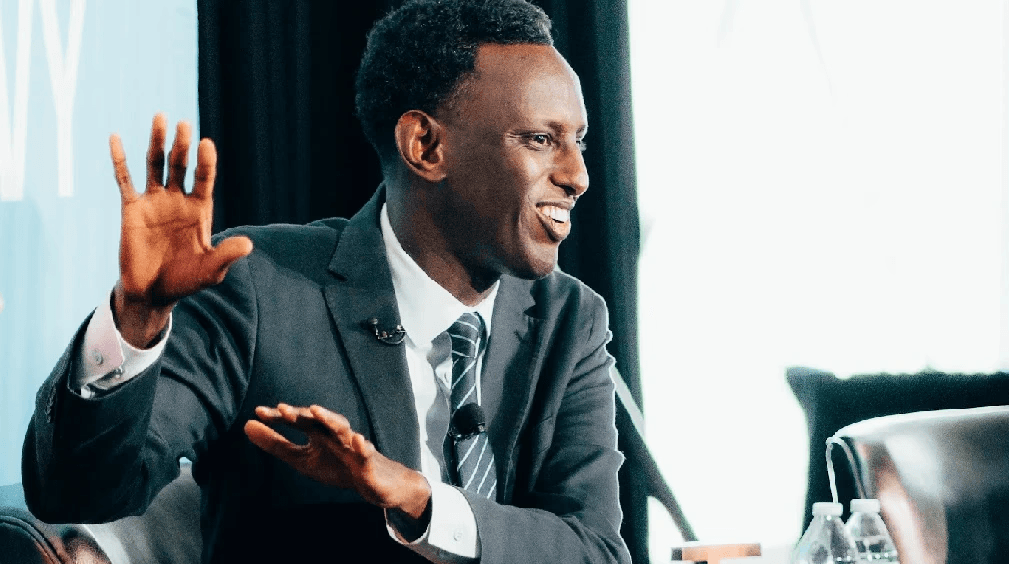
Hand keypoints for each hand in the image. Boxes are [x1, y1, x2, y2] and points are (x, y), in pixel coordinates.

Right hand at [111, 113, 252, 346]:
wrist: (152, 292)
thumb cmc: (185, 281)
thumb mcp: (211, 270)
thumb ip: (226, 255)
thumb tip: (249, 245)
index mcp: (199, 210)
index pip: (204, 179)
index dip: (205, 162)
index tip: (206, 144)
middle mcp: (178, 200)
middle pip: (180, 165)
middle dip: (182, 145)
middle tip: (184, 123)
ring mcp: (154, 202)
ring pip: (155, 165)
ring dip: (157, 142)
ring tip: (160, 117)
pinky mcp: (131, 208)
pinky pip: (124, 180)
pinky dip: (119, 159)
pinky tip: (115, 137)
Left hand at [244, 404, 431, 518]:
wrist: (373, 482)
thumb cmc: (336, 465)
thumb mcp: (301, 458)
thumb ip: (275, 444)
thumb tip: (247, 425)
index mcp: (318, 432)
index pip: (297, 420)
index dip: (279, 417)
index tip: (258, 412)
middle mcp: (334, 433)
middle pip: (317, 419)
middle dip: (301, 414)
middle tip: (281, 409)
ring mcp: (352, 445)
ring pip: (342, 428)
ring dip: (329, 419)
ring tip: (315, 411)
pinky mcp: (368, 460)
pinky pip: (367, 452)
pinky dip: (363, 445)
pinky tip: (358, 440)